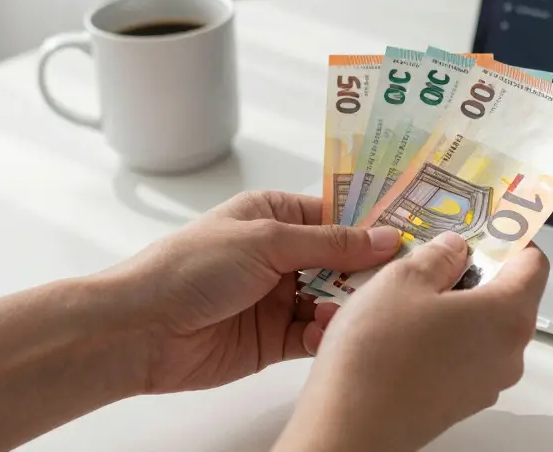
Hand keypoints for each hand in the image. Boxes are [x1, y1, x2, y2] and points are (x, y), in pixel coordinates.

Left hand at [101, 191, 401, 393]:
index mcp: (274, 216)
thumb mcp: (265, 241)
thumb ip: (329, 242)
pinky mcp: (275, 338)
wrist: (141, 330)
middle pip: (343, 258)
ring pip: (335, 299)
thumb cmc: (188, 269)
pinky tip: (326, 332)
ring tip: (358, 307)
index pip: (337, 214)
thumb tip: (383, 237)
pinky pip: (316, 334)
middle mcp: (280, 254)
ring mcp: (279, 297)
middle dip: (369, 268)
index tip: (411, 229)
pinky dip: (327, 334)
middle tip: (402, 274)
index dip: (372, 222)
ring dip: (348, 304)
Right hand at [276, 233, 550, 451]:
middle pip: (508, 296)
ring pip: (481, 327)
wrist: (349, 428)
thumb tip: (454, 248)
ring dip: (451, 304)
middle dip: (474, 270)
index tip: (484, 227)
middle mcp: (509, 353)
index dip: (511, 238)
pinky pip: (462, 356)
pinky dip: (440, 336)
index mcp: (508, 315)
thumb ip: (439, 255)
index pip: (534, 264)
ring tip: (405, 291)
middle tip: (434, 253)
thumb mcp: (402, 279)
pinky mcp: (461, 402)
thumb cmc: (378, 355)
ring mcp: (487, 382)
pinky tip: (398, 329)